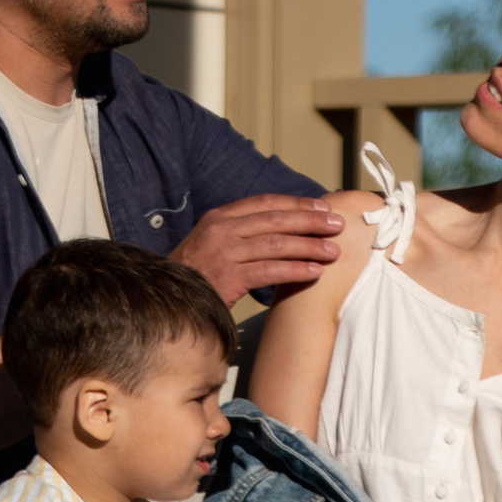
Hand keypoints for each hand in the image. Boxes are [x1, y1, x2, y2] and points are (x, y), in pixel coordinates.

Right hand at [171, 196, 346, 306]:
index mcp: (219, 217)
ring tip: (333, 252)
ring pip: (276, 244)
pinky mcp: (228, 277)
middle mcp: (221, 229)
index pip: (265, 202)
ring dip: (309, 246)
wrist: (164, 299)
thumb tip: (277, 229)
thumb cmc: (193, 274)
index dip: (296, 204)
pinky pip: (270, 271)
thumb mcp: (210, 243)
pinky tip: (314, 272)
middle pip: (275, 219)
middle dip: (310, 221)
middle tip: (337, 225)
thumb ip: (238, 233)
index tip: (321, 208)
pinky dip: (295, 269)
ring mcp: (223, 252)